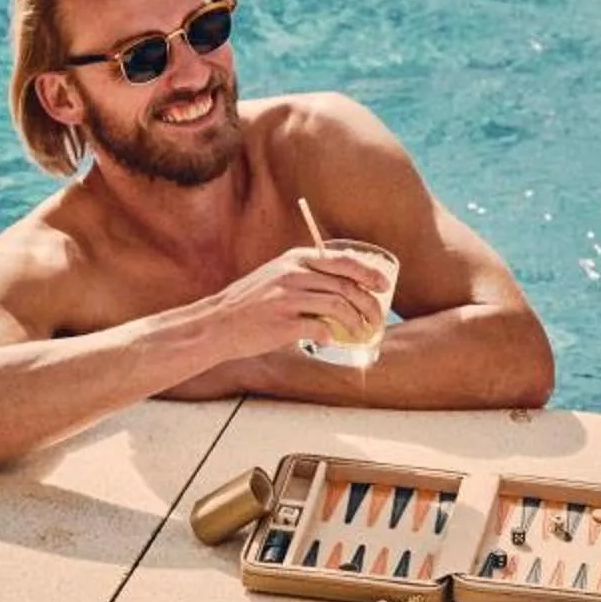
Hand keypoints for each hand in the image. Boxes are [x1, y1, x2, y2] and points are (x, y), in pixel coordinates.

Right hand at [196, 246, 392, 362]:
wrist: (216, 324)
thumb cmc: (248, 304)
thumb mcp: (274, 276)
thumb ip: (303, 275)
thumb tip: (341, 285)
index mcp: (293, 259)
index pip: (342, 261)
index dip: (369, 273)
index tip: (384, 285)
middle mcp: (292, 274)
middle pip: (345, 285)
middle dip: (369, 303)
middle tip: (377, 319)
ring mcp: (287, 298)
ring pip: (338, 306)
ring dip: (356, 322)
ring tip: (362, 332)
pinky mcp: (282, 323)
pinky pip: (320, 328)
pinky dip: (331, 336)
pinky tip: (330, 342)